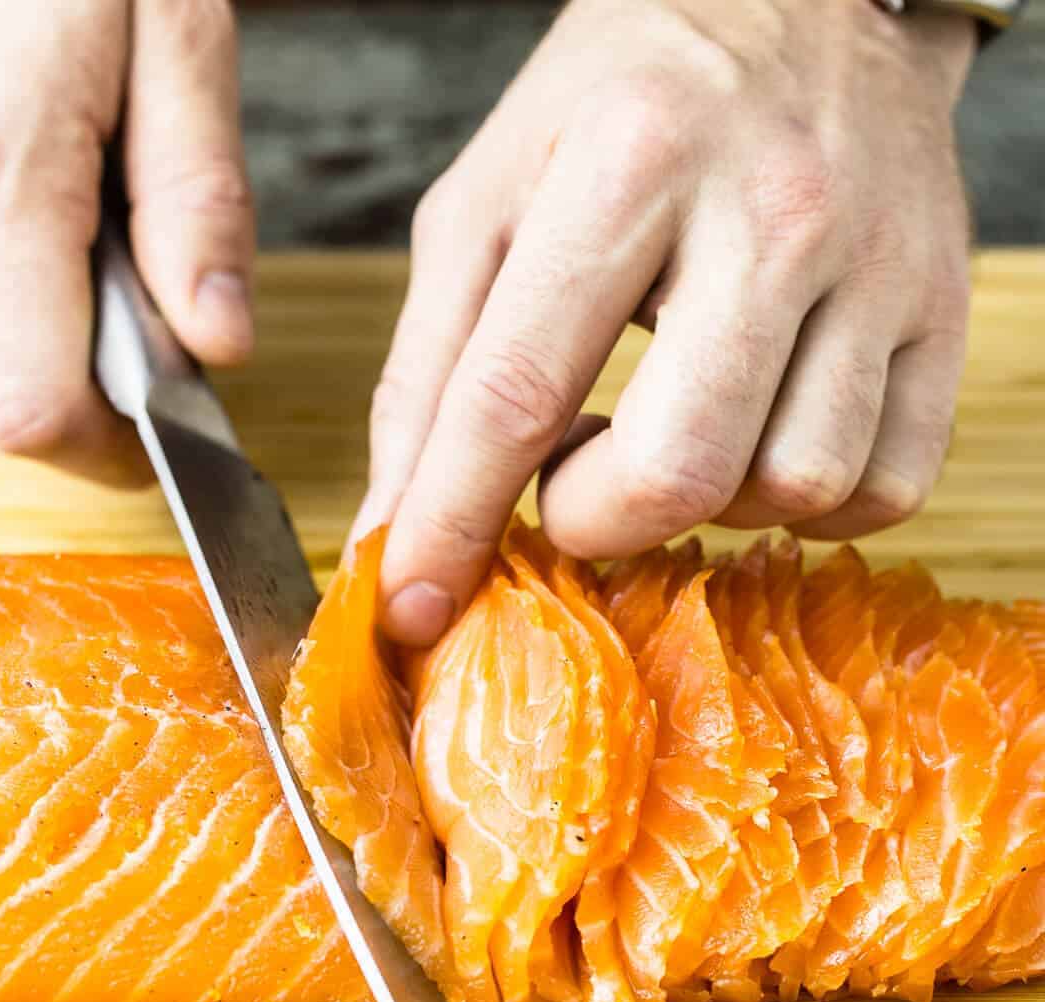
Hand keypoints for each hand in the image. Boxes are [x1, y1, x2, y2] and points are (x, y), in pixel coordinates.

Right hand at [0, 0, 252, 484]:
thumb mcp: (177, 38)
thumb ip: (199, 204)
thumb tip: (216, 347)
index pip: (37, 410)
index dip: (108, 451)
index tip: (167, 440)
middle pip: (17, 375)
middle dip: (97, 355)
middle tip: (142, 257)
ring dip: (51, 293)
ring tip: (79, 181)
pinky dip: (4, 252)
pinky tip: (26, 170)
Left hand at [359, 0, 975, 645]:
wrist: (805, 3)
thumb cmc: (621, 107)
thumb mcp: (489, 206)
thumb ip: (429, 371)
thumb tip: (395, 524)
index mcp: (628, 162)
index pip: (517, 392)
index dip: (453, 520)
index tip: (414, 602)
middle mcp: (772, 211)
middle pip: (676, 469)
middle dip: (594, 520)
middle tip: (569, 479)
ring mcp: (880, 263)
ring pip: (792, 487)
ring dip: (702, 503)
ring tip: (666, 429)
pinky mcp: (945, 310)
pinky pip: (885, 487)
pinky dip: (804, 502)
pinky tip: (754, 438)